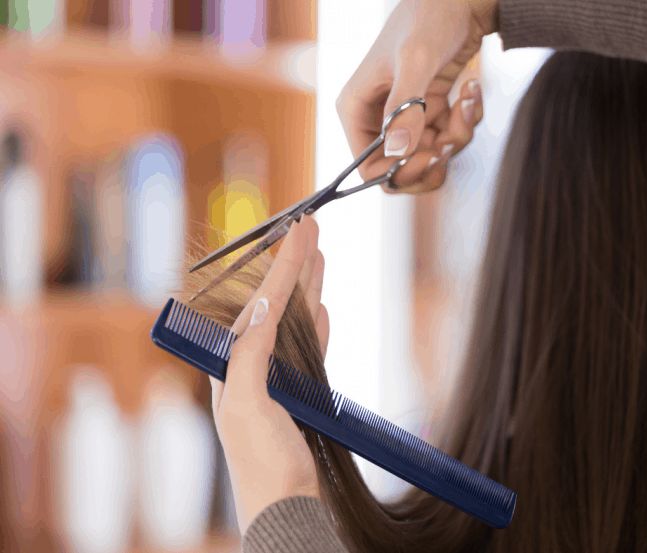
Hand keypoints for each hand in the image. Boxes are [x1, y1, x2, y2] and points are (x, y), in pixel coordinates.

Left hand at [209, 214, 329, 535]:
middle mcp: (250, 364)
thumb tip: (263, 307)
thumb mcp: (246, 405)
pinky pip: (306, 347)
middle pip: (277, 302)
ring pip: (294, 319)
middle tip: (310, 228)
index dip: (281, 266)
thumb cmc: (261, 464)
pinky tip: (320, 307)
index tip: (299, 234)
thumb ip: (250, 354)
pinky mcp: (296, 392)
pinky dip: (314, 324)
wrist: (286, 507)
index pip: (261, 302)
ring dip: (307, 287)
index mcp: (232, 363)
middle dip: (294, 265)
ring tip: (319, 255)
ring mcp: (275, 377)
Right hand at [336, 0, 498, 193]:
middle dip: (432, 158)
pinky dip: (466, 121)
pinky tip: (470, 91)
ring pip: (428, 157)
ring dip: (456, 136)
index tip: (430, 157)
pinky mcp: (428, 114)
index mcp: (356, 108)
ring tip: (467, 100)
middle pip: (400, 170)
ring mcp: (404, 118)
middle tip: (452, 141)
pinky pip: (447, 139)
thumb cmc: (429, 16)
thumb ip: (405, 108)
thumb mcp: (415, 60)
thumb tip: (397, 151)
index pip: (367, 166)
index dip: (398, 172)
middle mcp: (376, 118)